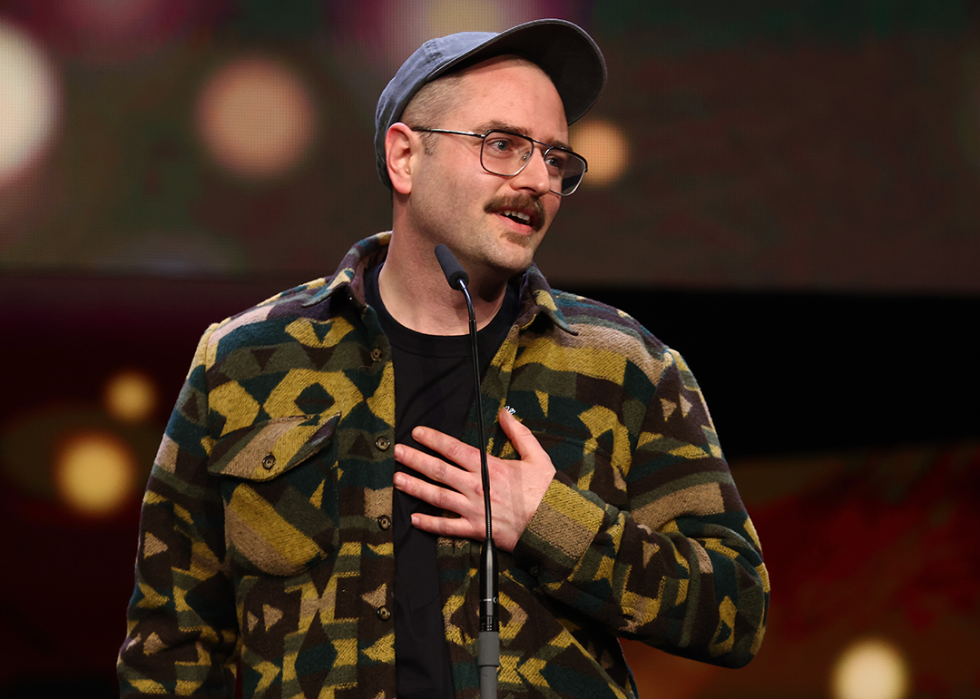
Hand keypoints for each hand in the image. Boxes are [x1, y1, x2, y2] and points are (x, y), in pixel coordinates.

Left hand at [393, 407, 555, 551]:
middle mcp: (476, 487)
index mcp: (489, 467)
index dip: (434, 439)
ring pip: (437, 496)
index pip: (454, 449)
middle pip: (439, 470)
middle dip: (415, 459)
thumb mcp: (537, 456)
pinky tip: (414, 518)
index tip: (418, 433)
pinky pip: (448, 527)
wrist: (554, 526)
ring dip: (415, 487)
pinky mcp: (476, 530)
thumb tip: (504, 414)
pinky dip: (430, 524)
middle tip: (397, 452)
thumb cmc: (547, 491)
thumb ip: (519, 434)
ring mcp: (473, 509)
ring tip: (397, 479)